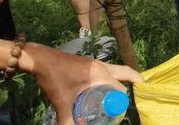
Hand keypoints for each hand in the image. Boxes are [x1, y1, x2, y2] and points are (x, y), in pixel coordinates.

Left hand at [25, 42, 143, 124]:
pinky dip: (111, 78)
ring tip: (122, 93)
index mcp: (99, 73)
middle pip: (125, 72)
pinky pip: (107, 70)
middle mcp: (101, 66)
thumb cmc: (54, 79)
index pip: (119, 88)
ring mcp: (95, 63)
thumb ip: (66, 120)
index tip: (123, 110)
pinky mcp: (88, 64)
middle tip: (138, 93)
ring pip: (116, 70)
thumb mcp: (62, 102)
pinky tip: (104, 89)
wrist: (41, 60)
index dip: (122, 100)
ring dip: (122, 79)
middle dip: (134, 81)